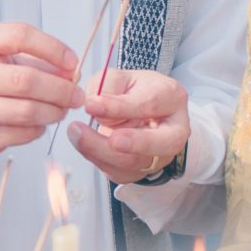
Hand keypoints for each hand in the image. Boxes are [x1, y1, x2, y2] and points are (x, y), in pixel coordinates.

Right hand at [0, 23, 80, 160]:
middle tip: (76, 94)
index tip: (72, 61)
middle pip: (26, 80)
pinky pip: (21, 134)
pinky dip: (39, 128)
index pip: (19, 36)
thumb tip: (70, 72)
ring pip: (27, 111)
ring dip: (54, 111)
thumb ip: (31, 57)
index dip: (52, 47)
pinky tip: (41, 121)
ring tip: (64, 108)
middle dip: (60, 89)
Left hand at [70, 67, 189, 187]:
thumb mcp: (122, 78)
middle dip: (136, 143)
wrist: (139, 112)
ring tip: (77, 134)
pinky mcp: (141, 170)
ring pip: (136, 162)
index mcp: (172, 97)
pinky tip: (83, 144)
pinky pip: (119, 172)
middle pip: (164, 143)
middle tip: (112, 139)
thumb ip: (108, 87)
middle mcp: (174, 130)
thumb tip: (95, 104)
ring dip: (103, 151)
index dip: (120, 106)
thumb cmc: (135, 92)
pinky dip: (97, 159)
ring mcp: (160, 154)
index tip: (92, 105)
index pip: (150, 103)